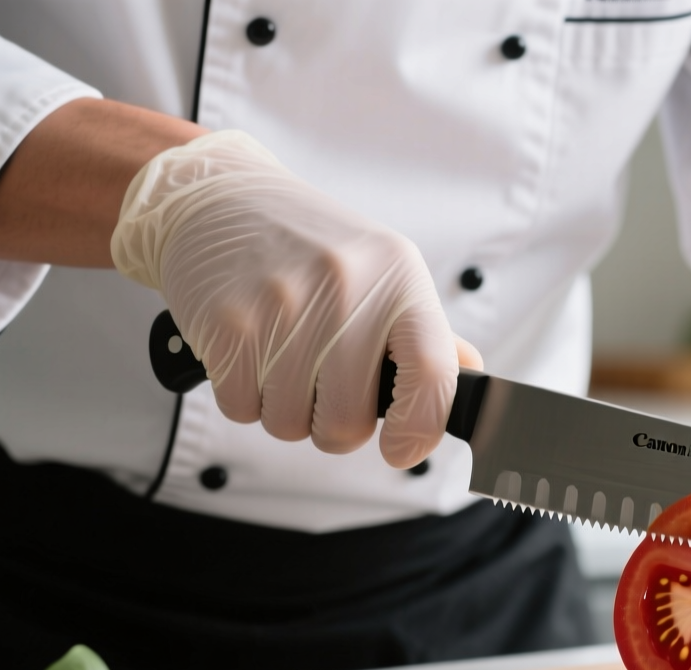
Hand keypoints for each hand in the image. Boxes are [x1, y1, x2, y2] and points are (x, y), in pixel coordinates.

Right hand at [111, 130, 480, 467]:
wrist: (220, 198)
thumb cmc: (311, 245)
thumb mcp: (385, 271)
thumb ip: (425, 334)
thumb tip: (470, 379)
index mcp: (399, 280)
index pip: (432, 374)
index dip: (420, 429)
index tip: (400, 449)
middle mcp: (346, 288)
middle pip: (346, 422)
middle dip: (332, 424)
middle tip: (322, 387)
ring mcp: (282, 305)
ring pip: (289, 423)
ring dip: (284, 409)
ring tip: (282, 357)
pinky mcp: (227, 322)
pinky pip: (241, 408)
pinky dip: (243, 395)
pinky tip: (249, 350)